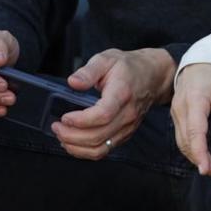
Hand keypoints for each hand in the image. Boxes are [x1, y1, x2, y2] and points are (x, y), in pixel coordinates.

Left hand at [52, 47, 174, 160]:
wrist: (154, 76)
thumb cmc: (128, 67)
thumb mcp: (107, 59)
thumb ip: (88, 71)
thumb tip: (73, 82)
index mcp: (122, 93)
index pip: (102, 115)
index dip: (80, 120)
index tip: (64, 117)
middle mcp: (127, 114)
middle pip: (98, 136)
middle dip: (71, 136)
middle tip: (56, 127)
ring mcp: (128, 127)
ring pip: (99, 149)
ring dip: (76, 147)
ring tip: (62, 136)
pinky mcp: (125, 134)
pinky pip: (104, 150)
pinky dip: (85, 151)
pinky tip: (74, 142)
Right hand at [171, 63, 210, 182]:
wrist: (201, 60)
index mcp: (195, 100)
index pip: (195, 131)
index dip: (199, 152)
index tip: (206, 168)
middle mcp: (181, 108)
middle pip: (186, 141)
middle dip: (200, 160)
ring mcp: (176, 112)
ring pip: (182, 142)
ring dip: (196, 158)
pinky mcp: (177, 116)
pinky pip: (182, 137)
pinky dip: (192, 150)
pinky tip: (204, 158)